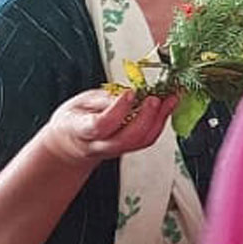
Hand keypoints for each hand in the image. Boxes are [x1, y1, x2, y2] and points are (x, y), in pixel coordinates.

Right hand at [36, 89, 178, 168]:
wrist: (72, 143)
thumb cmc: (75, 119)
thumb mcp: (81, 102)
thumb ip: (103, 99)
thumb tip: (129, 95)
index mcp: (81, 130)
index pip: (101, 125)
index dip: (117, 110)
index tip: (130, 93)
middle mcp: (101, 145)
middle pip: (127, 138)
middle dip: (146, 117)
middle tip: (155, 98)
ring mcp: (116, 150)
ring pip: (141, 141)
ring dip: (160, 120)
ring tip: (170, 99)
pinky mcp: (130, 148)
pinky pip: (148, 139)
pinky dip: (160, 122)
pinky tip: (168, 107)